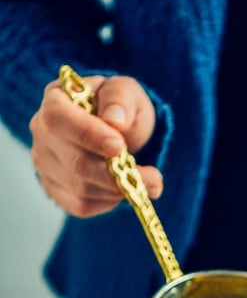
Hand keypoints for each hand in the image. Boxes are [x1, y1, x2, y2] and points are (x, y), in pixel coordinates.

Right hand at [30, 74, 162, 215]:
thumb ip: (119, 98)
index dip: (88, 135)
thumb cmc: (119, 108)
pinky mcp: (55, 190)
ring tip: (150, 183)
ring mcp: (45, 164)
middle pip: (75, 162)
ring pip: (81, 188)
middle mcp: (42, 133)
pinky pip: (83, 205)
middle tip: (153, 179)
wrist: (119, 132)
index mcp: (55, 100)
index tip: (119, 146)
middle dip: (116, 174)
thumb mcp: (126, 92)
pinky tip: (123, 187)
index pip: (58, 118)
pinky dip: (110, 200)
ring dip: (119, 190)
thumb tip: (115, 120)